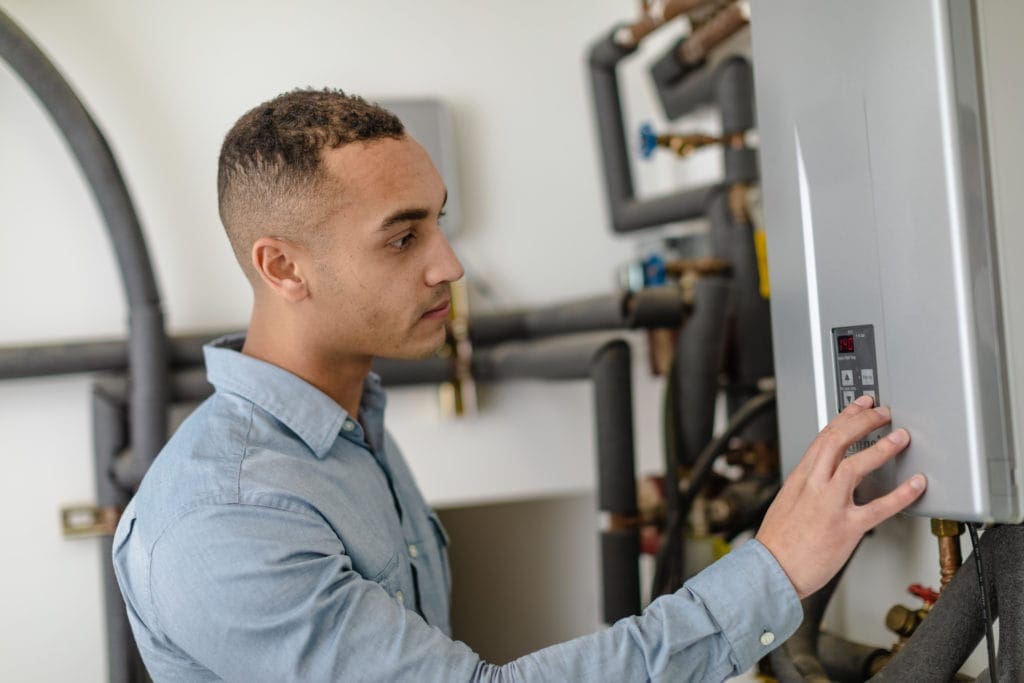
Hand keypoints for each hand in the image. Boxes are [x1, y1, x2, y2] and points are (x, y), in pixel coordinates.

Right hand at [755, 395, 925, 597]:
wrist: (771, 570)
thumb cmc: (778, 543)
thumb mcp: (787, 502)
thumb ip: (808, 486)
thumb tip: (825, 476)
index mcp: (800, 478)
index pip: (824, 437)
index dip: (845, 417)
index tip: (859, 406)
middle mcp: (814, 485)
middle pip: (838, 440)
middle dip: (863, 421)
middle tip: (882, 412)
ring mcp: (830, 505)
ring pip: (856, 466)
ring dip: (882, 448)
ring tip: (901, 437)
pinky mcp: (846, 528)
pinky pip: (879, 508)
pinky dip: (901, 494)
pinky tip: (916, 485)